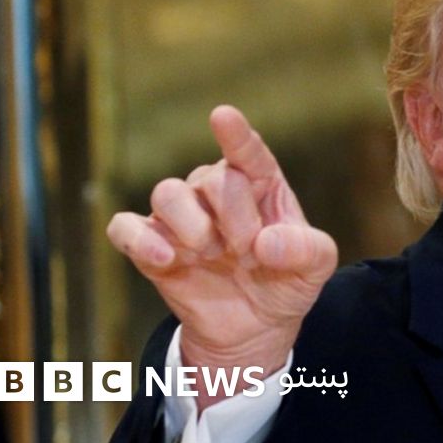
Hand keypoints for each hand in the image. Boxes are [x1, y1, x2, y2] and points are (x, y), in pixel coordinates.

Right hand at [106, 105, 336, 408]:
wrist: (254, 326)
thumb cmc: (286, 281)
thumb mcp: (316, 268)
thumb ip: (307, 250)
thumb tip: (268, 243)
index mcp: (260, 183)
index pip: (247, 152)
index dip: (235, 135)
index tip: (222, 116)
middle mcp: (216, 190)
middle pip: (213, 179)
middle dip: (236, 220)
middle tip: (250, 254)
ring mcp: (180, 216)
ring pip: (168, 193)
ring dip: (194, 228)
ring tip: (213, 255)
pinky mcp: (149, 245)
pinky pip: (126, 227)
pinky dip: (141, 240)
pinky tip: (166, 259)